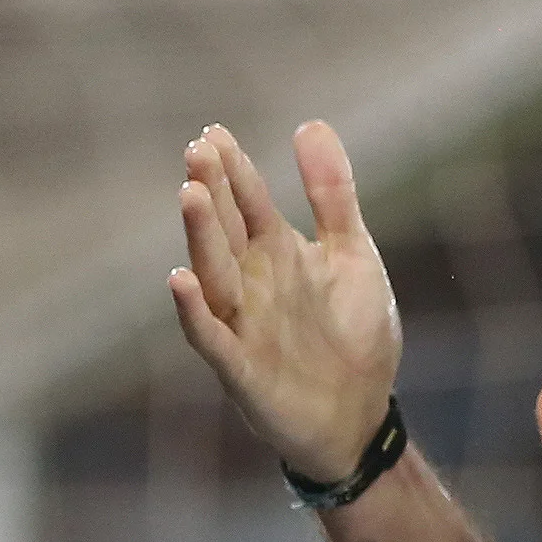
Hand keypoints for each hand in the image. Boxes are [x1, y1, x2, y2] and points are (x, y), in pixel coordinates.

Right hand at [168, 122, 401, 483]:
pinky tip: (181, 280)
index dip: (235, 170)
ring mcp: (243, 324)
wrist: (361, 417)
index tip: (215, 134)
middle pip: (224, 231)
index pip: (248, 202)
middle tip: (198, 152)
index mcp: (276, 253)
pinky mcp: (241, 368)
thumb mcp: (352, 257)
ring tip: (190, 195)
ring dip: (200, 237)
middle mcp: (251, 283)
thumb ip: (332, 197)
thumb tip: (310, 123)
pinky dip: (195, 310)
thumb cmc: (354, 337)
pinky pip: (211, 336)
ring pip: (212, 274)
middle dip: (212, 193)